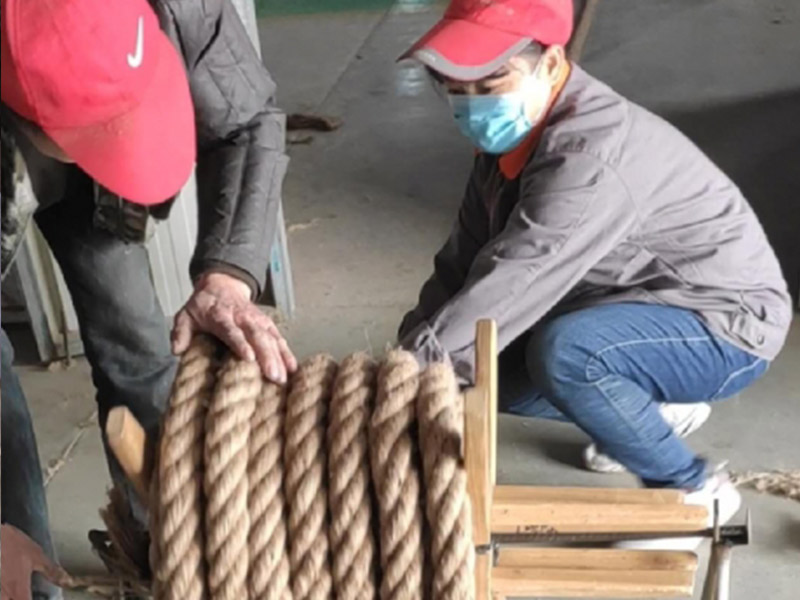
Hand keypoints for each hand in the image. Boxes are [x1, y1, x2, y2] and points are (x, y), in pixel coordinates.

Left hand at [172, 272, 296, 383]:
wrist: (223, 284)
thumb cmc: (204, 306)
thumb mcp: (185, 315)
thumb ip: (181, 332)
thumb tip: (177, 350)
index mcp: (221, 316)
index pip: (232, 331)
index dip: (240, 343)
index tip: (249, 358)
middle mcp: (243, 318)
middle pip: (257, 336)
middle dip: (267, 356)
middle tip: (273, 375)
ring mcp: (257, 321)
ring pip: (271, 338)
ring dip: (279, 357)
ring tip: (284, 376)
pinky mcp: (267, 324)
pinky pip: (278, 338)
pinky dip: (286, 352)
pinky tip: (292, 368)